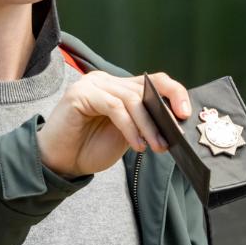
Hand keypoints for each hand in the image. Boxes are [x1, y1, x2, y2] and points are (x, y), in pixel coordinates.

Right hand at [36, 72, 191, 178]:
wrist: (60, 163)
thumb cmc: (90, 149)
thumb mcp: (127, 135)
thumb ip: (144, 123)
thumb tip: (173, 122)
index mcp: (118, 88)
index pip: (152, 81)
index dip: (173, 92)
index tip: (185, 113)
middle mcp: (105, 81)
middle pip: (144, 89)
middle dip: (160, 116)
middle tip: (170, 139)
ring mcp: (91, 84)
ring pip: (130, 99)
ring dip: (147, 125)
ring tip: (155, 146)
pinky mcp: (79, 94)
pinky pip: (113, 106)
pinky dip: (129, 126)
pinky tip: (137, 144)